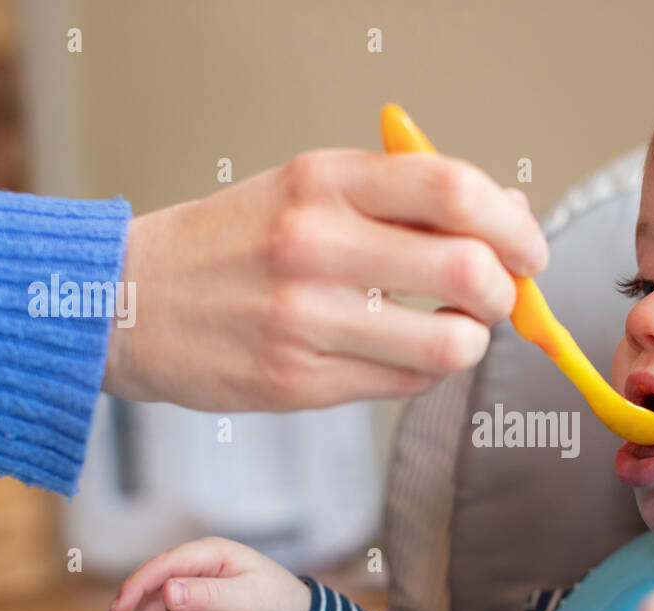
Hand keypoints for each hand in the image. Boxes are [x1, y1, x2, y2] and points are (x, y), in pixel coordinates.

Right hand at [103, 149, 548, 410]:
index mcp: (323, 181)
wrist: (126, 302)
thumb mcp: (309, 190)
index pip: (453, 190)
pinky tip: (404, 356)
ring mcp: (305, 319)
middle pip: (469, 270)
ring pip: (449, 343)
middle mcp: (315, 244)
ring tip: (453, 331)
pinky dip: (425, 372)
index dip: (513, 224)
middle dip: (507, 292)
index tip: (527, 249)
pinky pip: (406, 385)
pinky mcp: (298, 382)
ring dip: (472, 341)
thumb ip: (405, 199)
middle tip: (499, 297)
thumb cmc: (233, 243)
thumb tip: (509, 214)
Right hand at [110, 537, 311, 610]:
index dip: (138, 585)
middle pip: (152, 592)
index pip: (164, 565)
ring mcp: (190, 585)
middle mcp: (194, 566)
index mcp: (209, 553)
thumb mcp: (244, 602)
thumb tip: (167, 591)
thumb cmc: (276, 604)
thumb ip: (207, 596)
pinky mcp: (190, 605)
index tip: (119, 610)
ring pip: (151, 608)